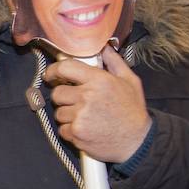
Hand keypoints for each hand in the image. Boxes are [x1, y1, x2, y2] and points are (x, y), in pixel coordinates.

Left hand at [44, 46, 151, 163]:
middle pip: (57, 93)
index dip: (53, 70)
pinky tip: (85, 128)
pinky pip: (62, 129)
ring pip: (59, 112)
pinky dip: (70, 130)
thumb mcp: (130, 81)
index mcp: (99, 81)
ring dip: (68, 115)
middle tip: (77, 101)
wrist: (137, 141)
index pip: (65, 68)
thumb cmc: (133, 111)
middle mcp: (87, 97)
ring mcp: (80, 116)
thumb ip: (114, 62)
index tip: (51, 75)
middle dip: (64, 97)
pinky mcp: (76, 133)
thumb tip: (103, 48)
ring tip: (85, 117)